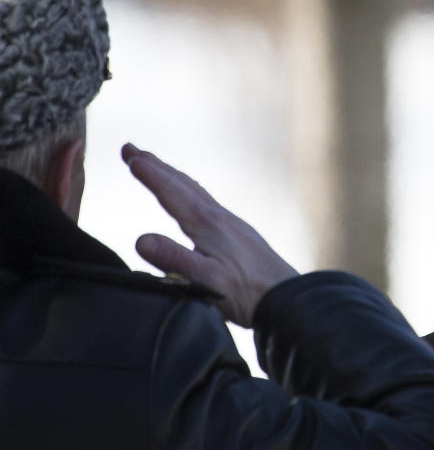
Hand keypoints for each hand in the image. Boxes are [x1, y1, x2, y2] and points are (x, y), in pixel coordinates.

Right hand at [121, 143, 298, 326]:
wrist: (289, 300)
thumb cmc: (247, 294)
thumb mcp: (205, 280)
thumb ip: (174, 259)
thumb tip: (140, 239)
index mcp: (208, 224)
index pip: (171, 192)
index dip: (149, 173)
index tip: (128, 154)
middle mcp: (221, 218)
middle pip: (183, 185)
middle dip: (156, 166)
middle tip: (132, 149)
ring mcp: (234, 225)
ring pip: (198, 192)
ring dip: (174, 177)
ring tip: (159, 168)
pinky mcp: (242, 236)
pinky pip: (210, 204)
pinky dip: (193, 193)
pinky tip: (196, 204)